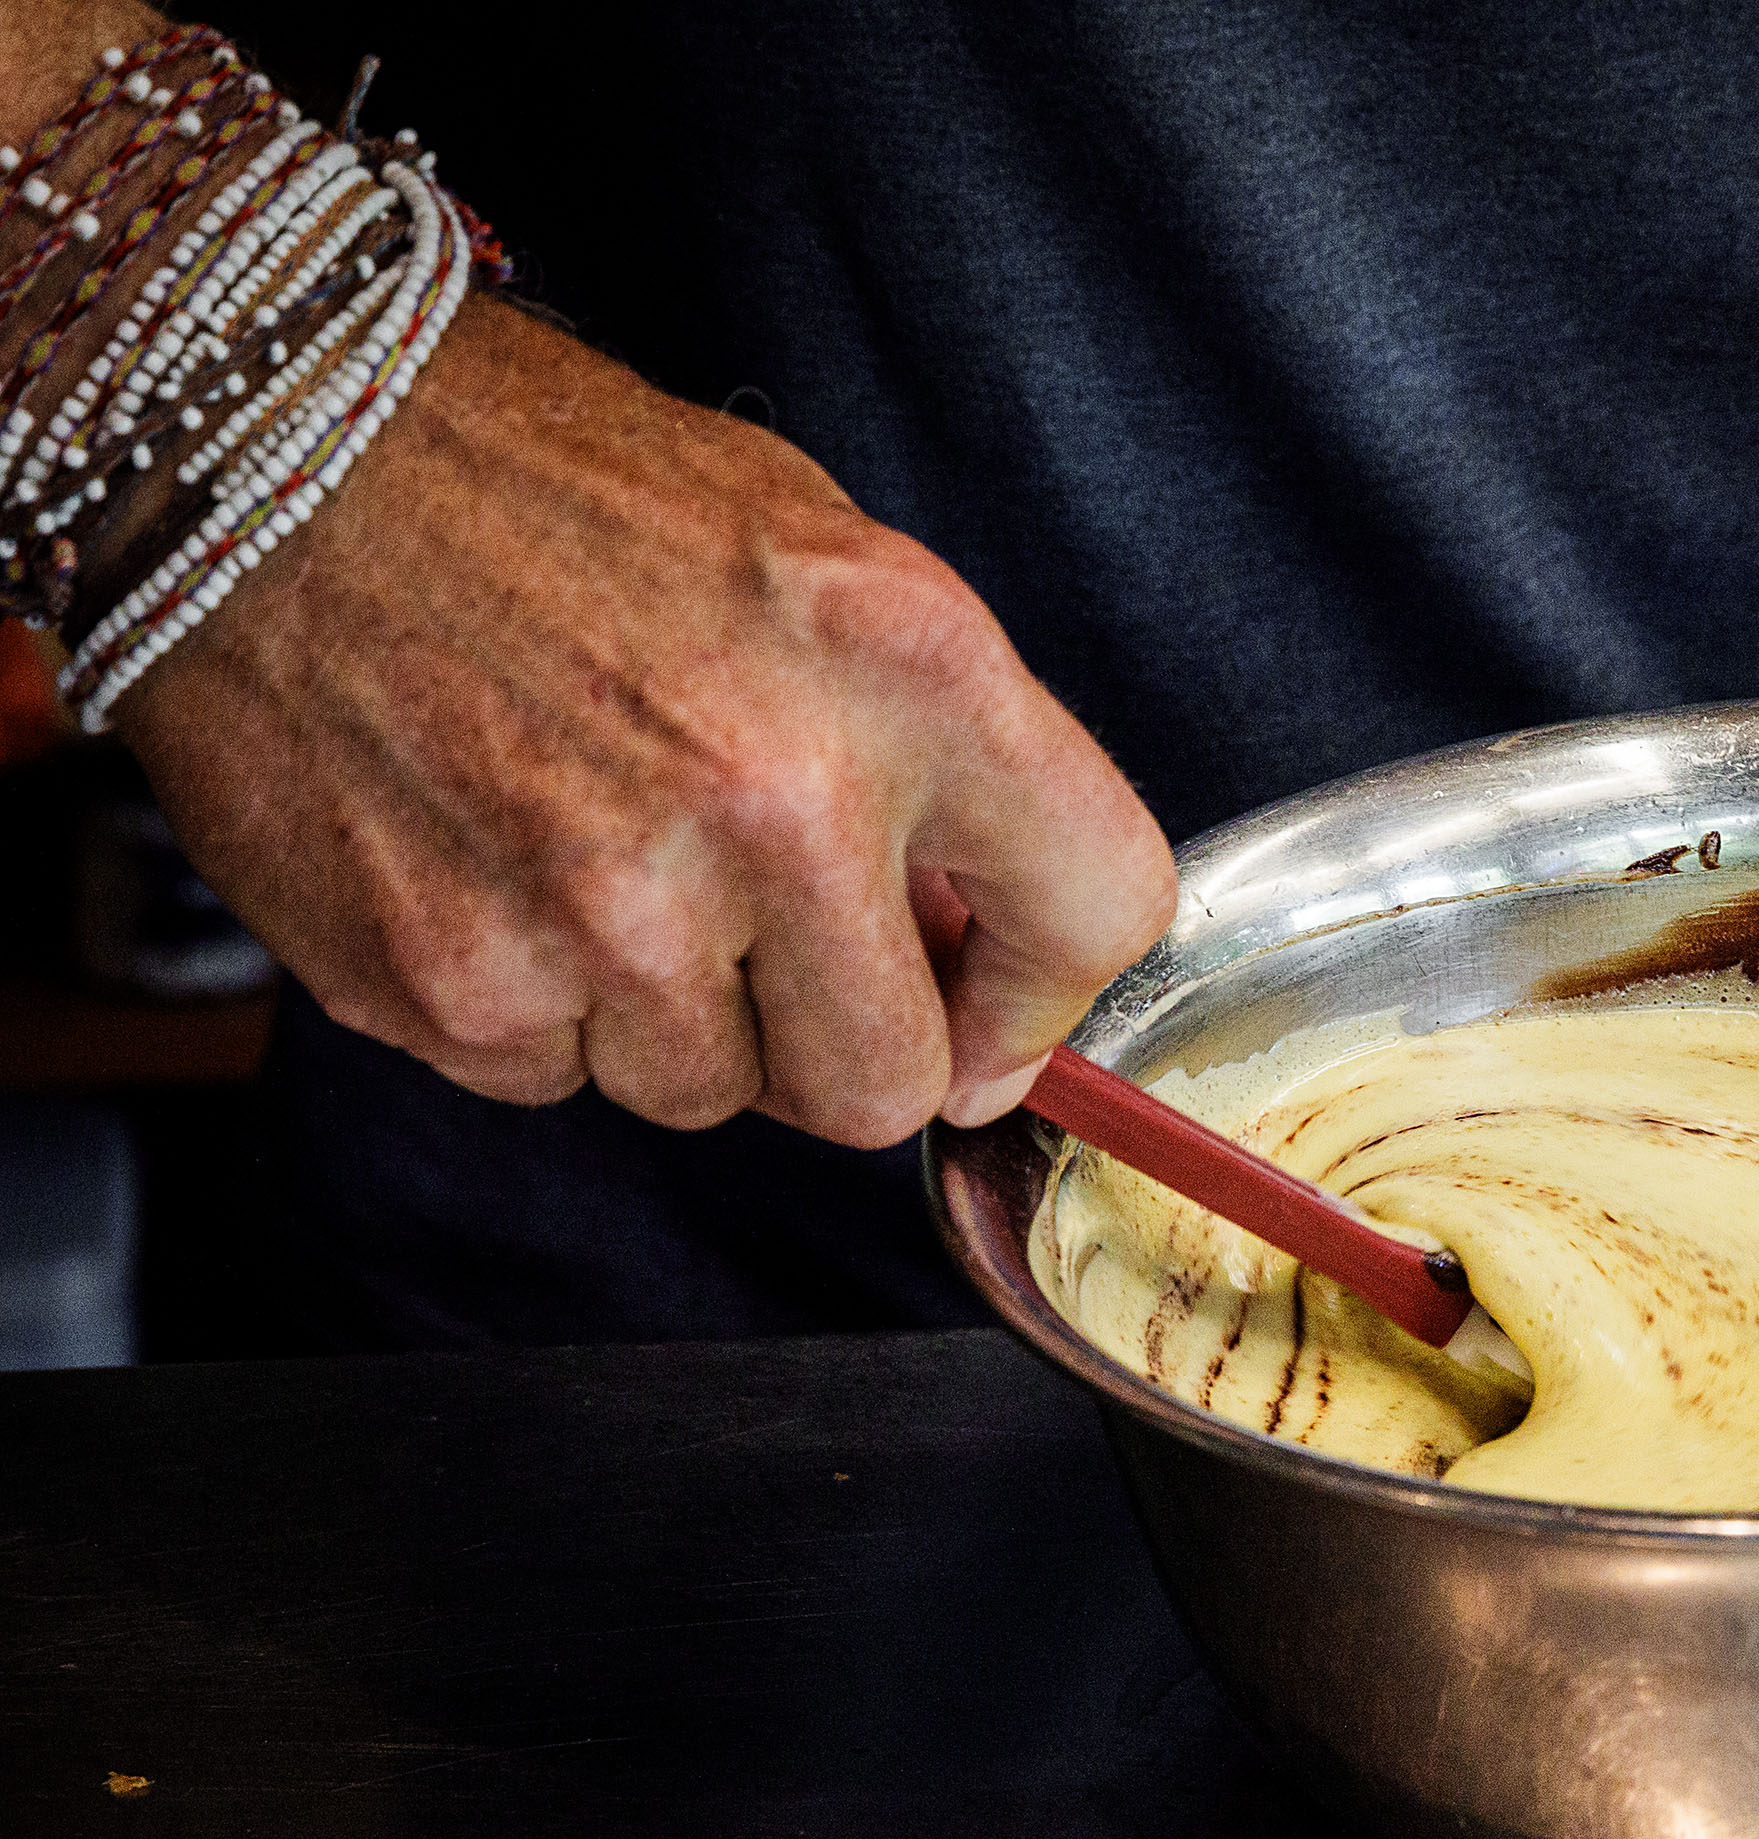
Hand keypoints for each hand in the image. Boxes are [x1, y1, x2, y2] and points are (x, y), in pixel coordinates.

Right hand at [113, 297, 1175, 1141]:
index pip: (1098, 905)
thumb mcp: (820, 560)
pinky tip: (492, 862)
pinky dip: (534, 1003)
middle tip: (761, 931)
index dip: (1048, 988)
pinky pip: (555, 1083)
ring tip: (594, 847)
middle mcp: (773, 795)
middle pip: (885, 1084)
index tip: (993, 999)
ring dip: (672, 1012)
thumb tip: (984, 980)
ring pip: (708, 1095)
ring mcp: (606, 909)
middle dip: (836, 1036)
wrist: (272, 437)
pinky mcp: (455, 985)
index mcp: (902, 664)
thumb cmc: (557, 494)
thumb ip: (938, 764)